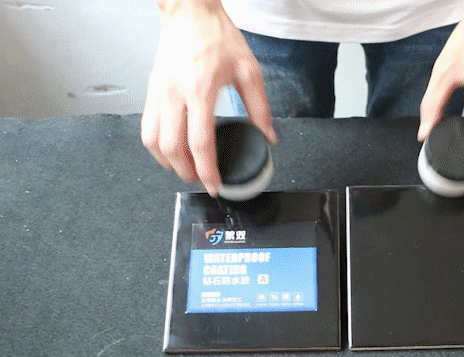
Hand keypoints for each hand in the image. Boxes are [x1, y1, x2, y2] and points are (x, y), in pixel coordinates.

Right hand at [141, 0, 275, 195]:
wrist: (190, 13)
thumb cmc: (216, 36)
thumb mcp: (248, 70)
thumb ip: (259, 107)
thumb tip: (268, 135)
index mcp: (200, 90)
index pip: (200, 142)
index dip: (207, 170)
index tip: (215, 184)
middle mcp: (174, 94)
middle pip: (171, 148)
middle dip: (186, 172)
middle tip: (201, 180)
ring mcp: (158, 93)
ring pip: (152, 141)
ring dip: (168, 162)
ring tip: (186, 169)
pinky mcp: (151, 91)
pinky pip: (147, 127)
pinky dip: (157, 145)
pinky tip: (172, 150)